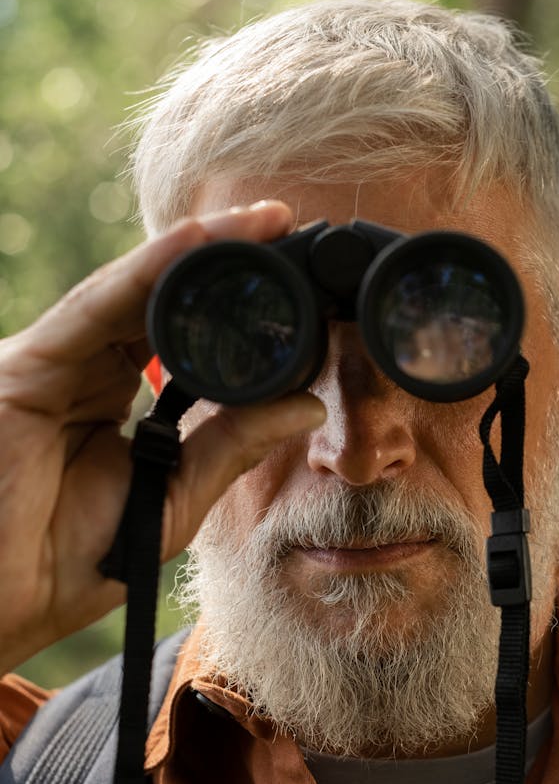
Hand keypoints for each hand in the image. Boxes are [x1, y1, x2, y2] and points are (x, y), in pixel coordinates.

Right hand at [0, 201, 325, 672]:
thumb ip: (230, 448)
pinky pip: (95, 307)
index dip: (240, 312)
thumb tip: (305, 406)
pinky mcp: (27, 364)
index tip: (305, 292)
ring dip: (199, 250)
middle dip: (227, 264)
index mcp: (114, 399)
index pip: (184, 339)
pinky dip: (146, 271)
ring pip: (133, 291)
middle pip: (162, 301)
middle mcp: (85, 369)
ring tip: (263, 220)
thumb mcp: (172, 499)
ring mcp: (56, 362)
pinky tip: (196, 240)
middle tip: (290, 227)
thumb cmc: (67, 563)